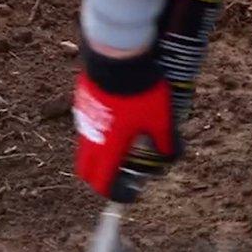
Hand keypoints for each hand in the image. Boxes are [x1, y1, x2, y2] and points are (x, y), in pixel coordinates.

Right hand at [73, 61, 173, 199]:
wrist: (119, 57)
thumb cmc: (140, 92)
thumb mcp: (161, 120)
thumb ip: (166, 142)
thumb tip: (169, 156)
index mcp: (107, 148)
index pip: (102, 183)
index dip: (113, 194)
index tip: (125, 195)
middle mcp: (90, 138)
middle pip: (85, 170)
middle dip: (99, 179)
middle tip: (118, 177)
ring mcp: (83, 119)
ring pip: (84, 148)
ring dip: (98, 156)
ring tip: (121, 148)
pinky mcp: (82, 102)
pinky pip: (86, 126)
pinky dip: (96, 134)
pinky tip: (116, 123)